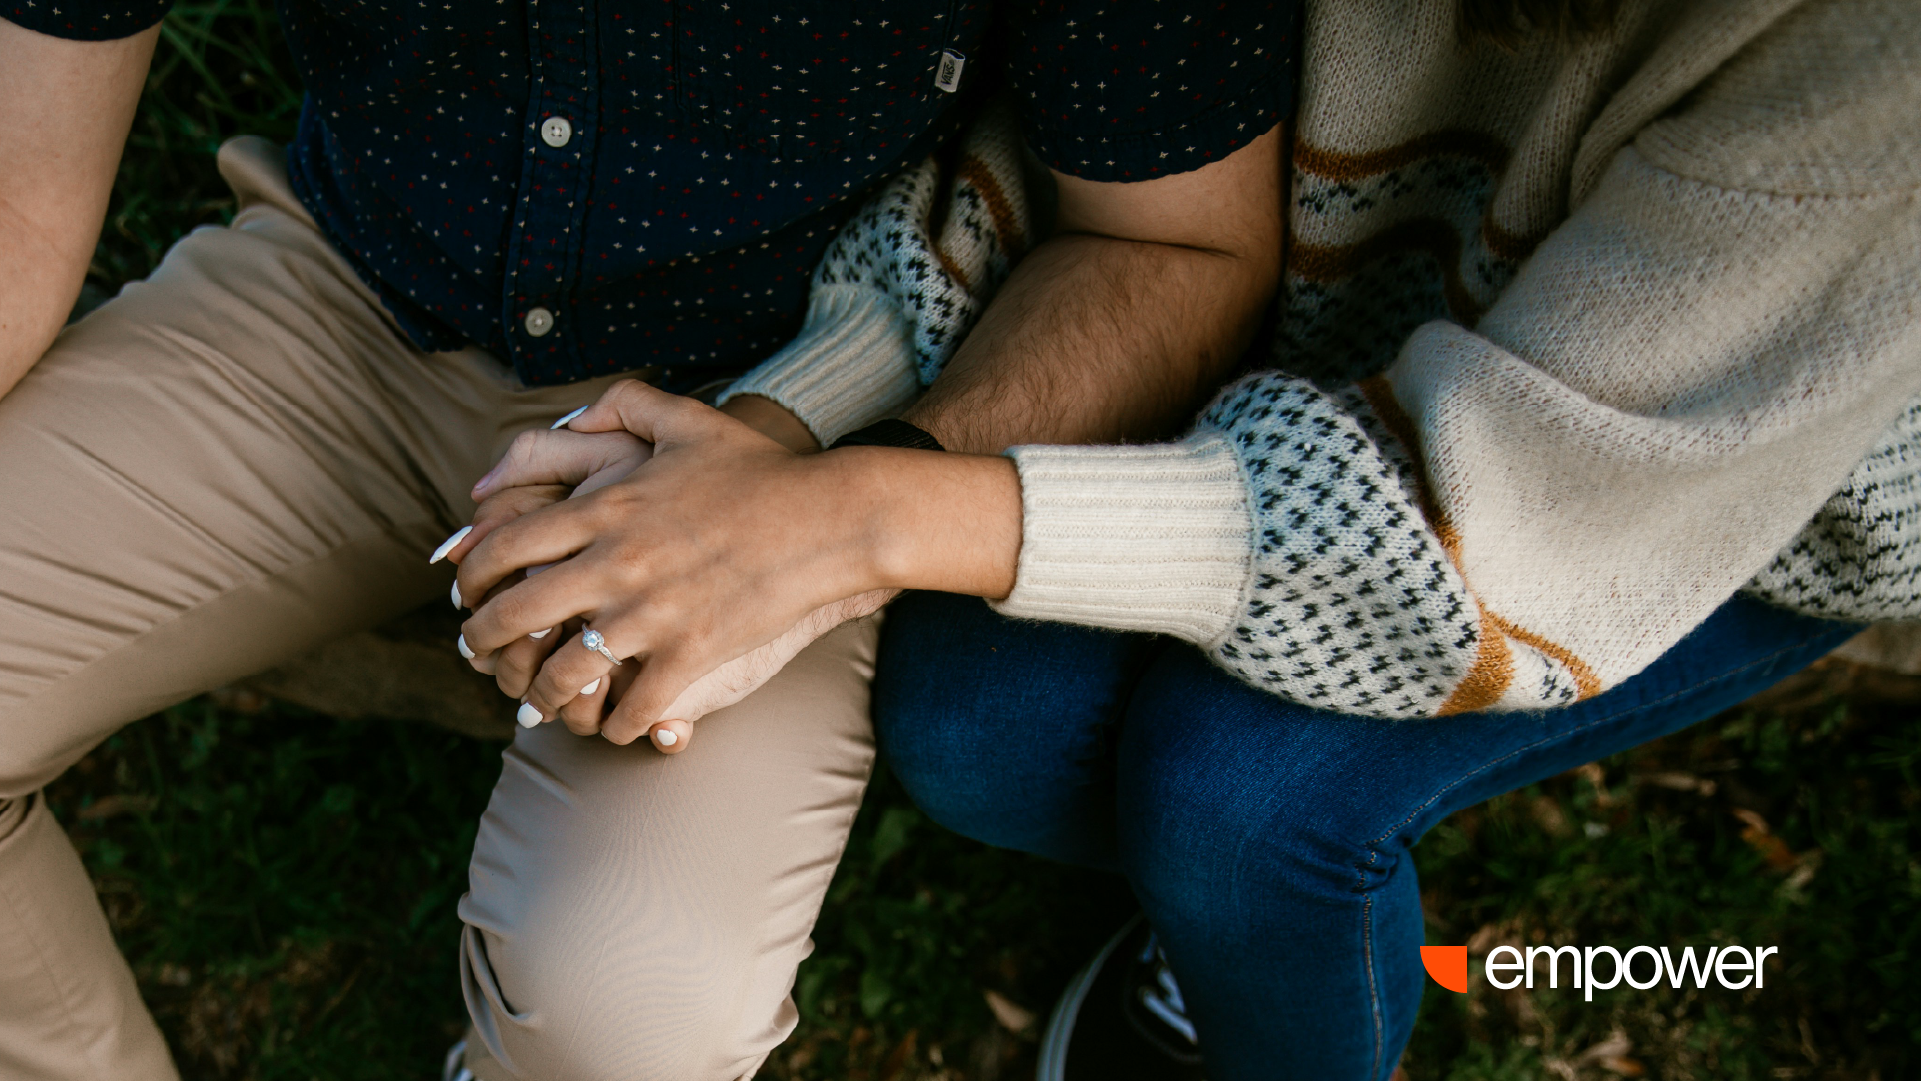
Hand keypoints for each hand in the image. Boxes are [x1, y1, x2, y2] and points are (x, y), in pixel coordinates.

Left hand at [445, 413, 893, 749]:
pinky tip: (613, 724)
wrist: (830, 517)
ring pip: (564, 671)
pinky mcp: (691, 653)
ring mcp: (651, 613)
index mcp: (606, 508)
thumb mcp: (686, 418)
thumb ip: (622, 403)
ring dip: (539, 695)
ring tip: (535, 702)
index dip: (471, 576)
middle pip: (515, 614)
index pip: (505, 545)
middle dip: (482, 641)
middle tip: (479, 655)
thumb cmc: (762, 469)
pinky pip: (631, 705)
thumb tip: (569, 418)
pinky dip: (613, 724)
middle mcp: (616, 563)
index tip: (467, 593)